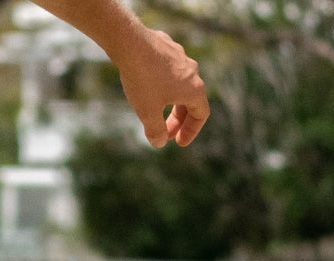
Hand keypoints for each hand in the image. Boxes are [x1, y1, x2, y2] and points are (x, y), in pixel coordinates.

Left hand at [116, 26, 208, 147]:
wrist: (132, 45)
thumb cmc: (143, 81)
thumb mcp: (148, 113)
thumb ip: (156, 131)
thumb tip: (160, 143)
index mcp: (193, 89)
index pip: (201, 114)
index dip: (192, 131)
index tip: (179, 142)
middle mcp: (192, 72)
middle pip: (190, 102)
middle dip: (178, 121)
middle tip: (164, 134)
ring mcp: (181, 58)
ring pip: (180, 86)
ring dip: (171, 104)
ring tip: (156, 115)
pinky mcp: (168, 49)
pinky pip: (170, 73)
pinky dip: (163, 87)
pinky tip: (147, 91)